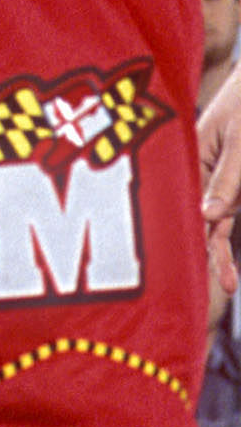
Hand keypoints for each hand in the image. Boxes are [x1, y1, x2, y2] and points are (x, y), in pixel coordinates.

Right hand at [204, 58, 240, 297]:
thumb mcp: (239, 141)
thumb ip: (227, 179)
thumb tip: (208, 217)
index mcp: (193, 157)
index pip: (192, 204)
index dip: (198, 235)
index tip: (206, 265)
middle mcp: (203, 172)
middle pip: (204, 218)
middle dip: (214, 252)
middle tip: (227, 285)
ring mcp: (221, 178)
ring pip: (220, 220)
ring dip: (223, 248)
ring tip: (229, 280)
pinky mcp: (236, 183)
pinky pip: (231, 208)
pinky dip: (227, 230)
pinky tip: (228, 254)